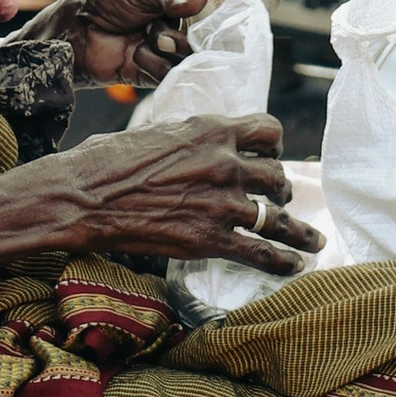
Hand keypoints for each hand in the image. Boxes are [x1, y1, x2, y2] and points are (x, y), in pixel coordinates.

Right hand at [0, 115, 318, 281]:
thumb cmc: (105, 161)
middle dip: (280, 188)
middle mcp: (224, 163)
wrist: (82, 196)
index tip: (271, 155)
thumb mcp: (154, 133)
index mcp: (210, 130)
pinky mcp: (210, 240)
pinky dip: (284, 261)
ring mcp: (221, 203)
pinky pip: (262, 252)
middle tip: (279, 199)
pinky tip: (296, 266)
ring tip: (313, 239)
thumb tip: (191, 146)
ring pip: (279, 215)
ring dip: (298, 229)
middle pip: (277, 174)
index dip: (274, 144)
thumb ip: (186, 139)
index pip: (268, 130)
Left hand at [43, 0, 268, 94]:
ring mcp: (193, 46)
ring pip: (206, 57)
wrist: (79, 30)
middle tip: (178, 29)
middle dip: (206, 34)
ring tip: (147, 35)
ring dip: (171, 47)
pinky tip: (138, 52)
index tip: (252, 10)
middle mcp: (207, 16)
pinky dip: (156, 64)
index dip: (260, 0)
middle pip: (237, 33)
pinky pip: (181, 74)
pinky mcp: (176, 72)